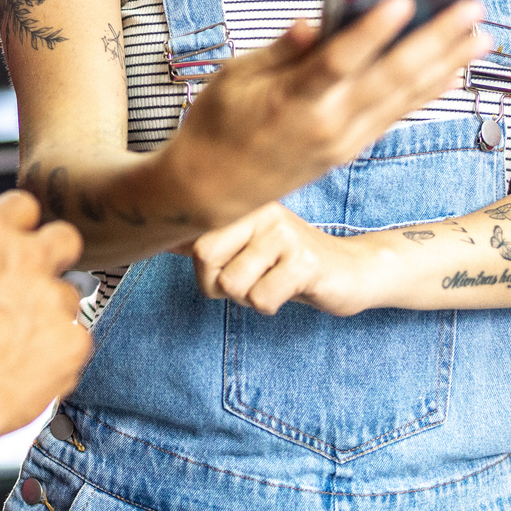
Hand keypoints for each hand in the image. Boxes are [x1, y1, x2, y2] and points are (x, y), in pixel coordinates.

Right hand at [0, 190, 91, 444]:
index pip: (24, 205)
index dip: (20, 227)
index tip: (15, 244)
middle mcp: (27, 258)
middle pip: (66, 237)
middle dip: (55, 257)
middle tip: (35, 284)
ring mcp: (54, 299)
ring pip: (68, 296)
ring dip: (51, 314)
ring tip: (19, 344)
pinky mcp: (74, 340)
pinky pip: (75, 339)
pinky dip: (57, 353)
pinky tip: (29, 369)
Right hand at [167, 0, 486, 225]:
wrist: (210, 191)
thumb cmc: (216, 123)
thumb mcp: (235, 77)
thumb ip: (282, 50)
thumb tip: (315, 22)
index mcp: (293, 101)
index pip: (340, 61)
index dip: (373, 30)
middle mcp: (327, 125)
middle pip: (391, 78)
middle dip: (436, 40)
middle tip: (471, 7)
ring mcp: (344, 142)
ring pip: (404, 97)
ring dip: (446, 64)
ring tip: (480, 34)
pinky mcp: (349, 150)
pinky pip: (396, 114)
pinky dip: (426, 90)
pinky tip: (451, 70)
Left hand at [178, 202, 379, 316]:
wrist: (353, 270)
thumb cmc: (291, 262)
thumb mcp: (247, 244)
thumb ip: (207, 239)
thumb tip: (157, 235)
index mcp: (244, 204)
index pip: (194, 239)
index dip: (204, 269)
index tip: (228, 270)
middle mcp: (262, 211)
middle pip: (204, 258)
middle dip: (220, 285)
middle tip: (250, 281)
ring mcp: (284, 234)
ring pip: (232, 285)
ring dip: (249, 297)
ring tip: (273, 282)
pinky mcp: (305, 262)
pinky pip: (261, 300)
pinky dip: (270, 306)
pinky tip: (291, 290)